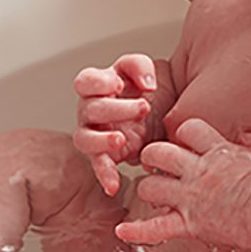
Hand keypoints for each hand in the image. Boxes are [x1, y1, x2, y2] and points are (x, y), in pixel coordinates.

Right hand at [72, 53, 156, 194]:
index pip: (85, 81)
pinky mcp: (104, 155)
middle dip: (117, 108)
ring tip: (121, 140)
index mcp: (98, 85)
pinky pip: (99, 166)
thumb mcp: (146, 70)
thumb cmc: (147, 89)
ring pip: (84, 139)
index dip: (98, 83)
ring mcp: (94, 133)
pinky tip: (113, 185)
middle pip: (90, 108)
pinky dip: (105, 175)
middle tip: (144, 107)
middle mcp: (90, 109)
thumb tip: (145, 83)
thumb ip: (140, 66)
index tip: (119, 84)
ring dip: (102, 140)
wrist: (165, 113)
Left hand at [115, 118, 250, 246]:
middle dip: (152, 156)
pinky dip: (137, 231)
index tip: (182, 140)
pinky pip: (155, 228)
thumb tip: (247, 137)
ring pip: (150, 187)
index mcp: (215, 151)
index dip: (181, 133)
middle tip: (153, 163)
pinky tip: (122, 231)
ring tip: (148, 192)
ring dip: (146, 189)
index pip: (188, 129)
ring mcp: (190, 198)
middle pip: (159, 153)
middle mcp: (197, 171)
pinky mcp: (189, 224)